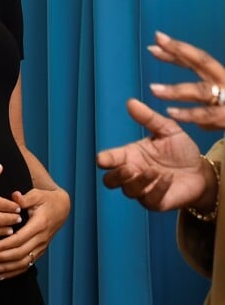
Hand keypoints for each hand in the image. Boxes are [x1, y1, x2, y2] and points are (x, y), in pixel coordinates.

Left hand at [0, 186, 69, 279]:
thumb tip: (14, 196)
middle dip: (1, 258)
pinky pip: (28, 264)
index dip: (4, 245)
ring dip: (6, 267)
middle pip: (20, 253)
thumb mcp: (37, 194)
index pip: (19, 239)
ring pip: (23, 262)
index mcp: (38, 225)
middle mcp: (40, 239)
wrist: (62, 208)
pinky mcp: (40, 251)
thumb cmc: (47, 200)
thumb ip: (25, 198)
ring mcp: (41, 247)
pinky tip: (2, 275)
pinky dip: (14, 271)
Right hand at [96, 98, 215, 210]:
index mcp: (130, 155)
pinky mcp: (156, 202)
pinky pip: (149, 199)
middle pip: (110, 180)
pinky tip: (167, 179)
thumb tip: (131, 102)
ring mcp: (143, 189)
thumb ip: (148, 118)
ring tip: (155, 171)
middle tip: (128, 168)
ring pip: (128, 190)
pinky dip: (157, 188)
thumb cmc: (181, 150)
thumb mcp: (167, 129)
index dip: (104, 159)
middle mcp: (132, 173)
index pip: (109, 159)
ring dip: (139, 181)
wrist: (202, 171)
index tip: (102, 159)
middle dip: (116, 175)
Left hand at [148, 31, 224, 129]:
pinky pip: (210, 114)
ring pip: (201, 90)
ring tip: (153, 90)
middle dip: (178, 52)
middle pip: (202, 62)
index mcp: (224, 78)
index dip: (178, 49)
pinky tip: (171, 114)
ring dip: (176, 90)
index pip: (198, 59)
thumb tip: (195, 120)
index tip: (156, 38)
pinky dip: (190, 114)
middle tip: (153, 46)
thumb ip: (210, 114)